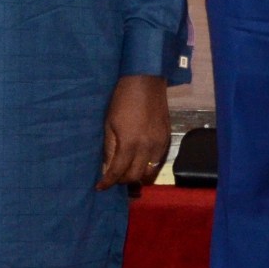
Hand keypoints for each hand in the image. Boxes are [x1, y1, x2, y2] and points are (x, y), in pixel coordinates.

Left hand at [98, 74, 169, 189]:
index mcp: (130, 143)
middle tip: (114, 178)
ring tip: (127, 171)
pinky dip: (148, 165)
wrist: (145, 80)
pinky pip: (158, 160)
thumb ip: (109, 148)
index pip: (118, 172)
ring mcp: (160, 143)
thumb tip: (107, 167)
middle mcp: (147, 147)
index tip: (100, 187)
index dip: (108, 182)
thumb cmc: (122, 100)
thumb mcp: (109, 124)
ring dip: (138, 174)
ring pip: (151, 172)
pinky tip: (139, 159)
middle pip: (136, 176)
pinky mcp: (167, 137)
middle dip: (123, 180)